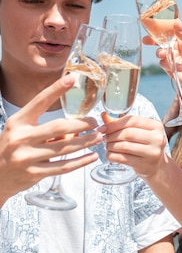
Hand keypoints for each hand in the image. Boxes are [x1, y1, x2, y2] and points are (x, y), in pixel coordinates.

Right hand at [0, 74, 101, 203]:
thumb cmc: (11, 148)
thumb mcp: (20, 131)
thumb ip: (44, 127)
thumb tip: (75, 127)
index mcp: (18, 123)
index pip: (39, 102)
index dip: (56, 90)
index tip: (72, 78)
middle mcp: (21, 138)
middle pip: (59, 128)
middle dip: (82, 124)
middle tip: (95, 122)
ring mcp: (27, 157)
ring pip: (65, 148)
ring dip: (86, 142)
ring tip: (99, 137)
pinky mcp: (34, 174)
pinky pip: (63, 167)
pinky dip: (81, 161)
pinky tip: (92, 156)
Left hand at [99, 113, 167, 178]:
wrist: (156, 164)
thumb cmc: (146, 144)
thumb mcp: (139, 130)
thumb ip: (122, 123)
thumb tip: (104, 115)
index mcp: (156, 126)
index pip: (133, 120)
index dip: (115, 123)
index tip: (103, 127)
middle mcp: (157, 138)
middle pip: (128, 133)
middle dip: (112, 135)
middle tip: (105, 138)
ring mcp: (151, 152)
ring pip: (124, 146)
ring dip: (110, 145)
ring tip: (108, 145)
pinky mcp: (143, 164)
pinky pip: (122, 158)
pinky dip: (111, 155)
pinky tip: (110, 154)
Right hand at [146, 21, 181, 97]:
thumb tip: (176, 22)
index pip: (171, 31)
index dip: (161, 28)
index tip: (152, 24)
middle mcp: (180, 49)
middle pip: (162, 42)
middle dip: (153, 41)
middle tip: (146, 40)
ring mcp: (176, 60)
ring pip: (161, 54)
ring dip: (160, 53)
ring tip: (163, 54)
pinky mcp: (173, 71)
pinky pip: (165, 66)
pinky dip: (169, 66)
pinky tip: (181, 69)